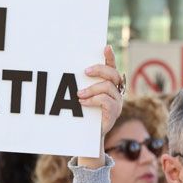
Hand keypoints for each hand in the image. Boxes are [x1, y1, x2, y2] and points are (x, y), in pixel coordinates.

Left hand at [77, 46, 123, 167]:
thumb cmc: (84, 113)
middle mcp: (116, 91)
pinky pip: (106, 101)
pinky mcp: (114, 113)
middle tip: (85, 72)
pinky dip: (94, 100)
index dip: (110, 57)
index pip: (112, 67)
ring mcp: (117, 102)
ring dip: (92, 89)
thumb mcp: (82, 96)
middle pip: (112, 74)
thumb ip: (80, 85)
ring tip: (79, 94)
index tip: (105, 47)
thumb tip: (65, 72)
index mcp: (109, 84)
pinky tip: (82, 102)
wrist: (88, 135)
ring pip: (108, 87)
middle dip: (99, 70)